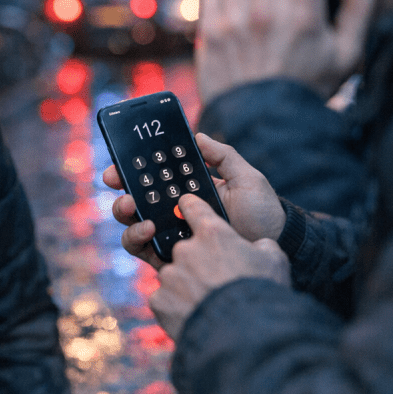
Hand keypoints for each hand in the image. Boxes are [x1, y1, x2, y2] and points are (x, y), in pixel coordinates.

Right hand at [104, 134, 285, 265]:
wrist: (274, 246)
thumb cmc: (262, 211)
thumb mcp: (245, 177)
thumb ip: (223, 155)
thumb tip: (198, 136)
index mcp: (186, 190)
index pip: (152, 178)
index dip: (132, 168)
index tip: (121, 161)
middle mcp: (172, 212)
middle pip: (135, 199)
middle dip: (121, 189)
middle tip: (118, 182)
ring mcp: (169, 234)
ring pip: (132, 223)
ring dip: (125, 213)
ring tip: (133, 206)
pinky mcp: (168, 257)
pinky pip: (142, 249)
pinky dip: (137, 238)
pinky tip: (149, 229)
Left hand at [149, 193, 289, 339]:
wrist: (245, 335)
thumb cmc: (262, 292)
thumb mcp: (275, 260)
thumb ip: (262, 245)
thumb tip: (259, 245)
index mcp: (212, 234)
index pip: (192, 207)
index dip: (190, 207)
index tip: (186, 207)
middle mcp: (185, 250)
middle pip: (184, 250)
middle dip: (196, 263)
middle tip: (215, 282)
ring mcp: (170, 275)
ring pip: (175, 277)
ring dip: (187, 287)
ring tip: (208, 304)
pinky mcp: (159, 300)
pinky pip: (165, 300)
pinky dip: (177, 307)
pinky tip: (195, 317)